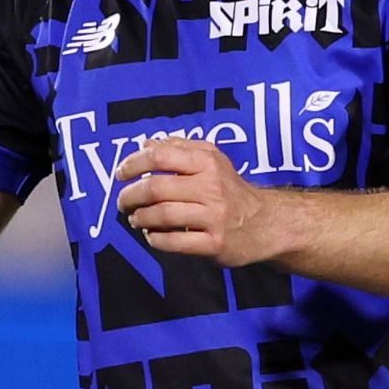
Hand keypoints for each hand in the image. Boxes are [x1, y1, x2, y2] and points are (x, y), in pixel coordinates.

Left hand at [115, 138, 279, 266]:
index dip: (134, 164)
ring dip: (140, 218)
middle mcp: (211, 188)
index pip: (160, 157)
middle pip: (156, 188)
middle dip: (131, 196)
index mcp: (207, 163)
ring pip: (162, 215)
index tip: (121, 173)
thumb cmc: (230, 189)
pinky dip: (156, 239)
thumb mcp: (212, 160)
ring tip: (135, 219)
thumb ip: (178, 149)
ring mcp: (214, 218)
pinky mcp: (214, 244)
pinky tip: (152, 236)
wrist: (267, 223)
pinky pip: (174, 242)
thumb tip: (145, 144)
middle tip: (122, 202)